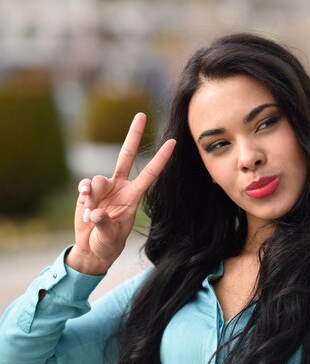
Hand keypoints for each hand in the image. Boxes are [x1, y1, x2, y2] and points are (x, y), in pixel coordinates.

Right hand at [66, 113, 175, 274]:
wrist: (92, 249)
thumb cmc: (108, 244)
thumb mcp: (110, 237)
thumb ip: (104, 223)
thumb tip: (95, 211)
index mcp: (133, 196)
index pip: (150, 173)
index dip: (161, 158)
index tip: (173, 142)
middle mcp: (120, 187)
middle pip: (126, 155)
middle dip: (133, 135)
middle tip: (141, 115)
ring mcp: (103, 188)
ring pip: (98, 178)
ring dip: (93, 195)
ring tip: (92, 213)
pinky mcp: (88, 192)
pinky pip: (85, 186)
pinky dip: (84, 194)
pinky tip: (85, 206)